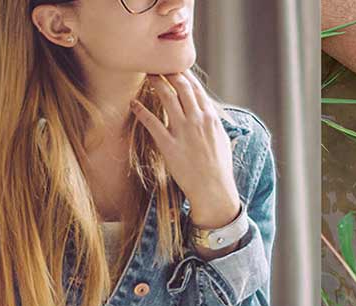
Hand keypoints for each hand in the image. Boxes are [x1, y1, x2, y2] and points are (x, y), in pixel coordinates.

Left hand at [132, 69, 241, 228]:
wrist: (214, 190)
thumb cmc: (219, 168)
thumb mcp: (222, 139)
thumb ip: (213, 122)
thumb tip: (208, 112)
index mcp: (211, 117)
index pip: (195, 88)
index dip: (183, 73)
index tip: (172, 65)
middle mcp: (198, 120)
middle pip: (181, 86)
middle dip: (167, 72)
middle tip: (156, 65)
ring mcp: (184, 132)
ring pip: (167, 98)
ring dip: (156, 83)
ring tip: (146, 76)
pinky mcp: (170, 146)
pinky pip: (152, 123)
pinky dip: (141, 110)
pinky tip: (133, 104)